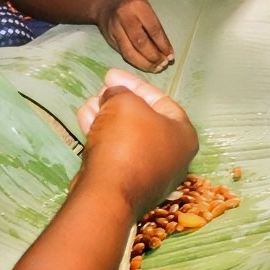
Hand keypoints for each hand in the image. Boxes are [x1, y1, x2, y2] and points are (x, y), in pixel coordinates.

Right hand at [76, 69, 197, 218]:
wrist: (108, 194)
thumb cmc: (126, 141)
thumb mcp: (124, 102)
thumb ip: (121, 92)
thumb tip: (113, 95)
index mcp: (183, 135)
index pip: (160, 100)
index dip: (134, 84)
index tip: (110, 75)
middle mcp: (173, 156)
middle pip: (143, 119)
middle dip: (118, 101)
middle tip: (101, 91)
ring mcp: (151, 174)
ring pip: (126, 136)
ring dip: (106, 117)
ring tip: (89, 104)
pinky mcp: (128, 185)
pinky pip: (117, 153)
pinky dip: (103, 136)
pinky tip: (85, 122)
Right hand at [94, 0, 173, 71]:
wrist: (105, 4)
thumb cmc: (132, 6)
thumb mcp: (145, 8)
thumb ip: (154, 26)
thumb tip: (166, 50)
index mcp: (138, 6)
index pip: (153, 30)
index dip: (163, 45)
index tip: (171, 56)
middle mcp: (124, 17)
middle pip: (140, 43)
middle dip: (154, 57)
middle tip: (163, 64)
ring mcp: (115, 30)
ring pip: (130, 52)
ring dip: (144, 63)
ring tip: (156, 68)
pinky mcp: (110, 40)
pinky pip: (124, 54)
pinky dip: (136, 62)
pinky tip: (145, 66)